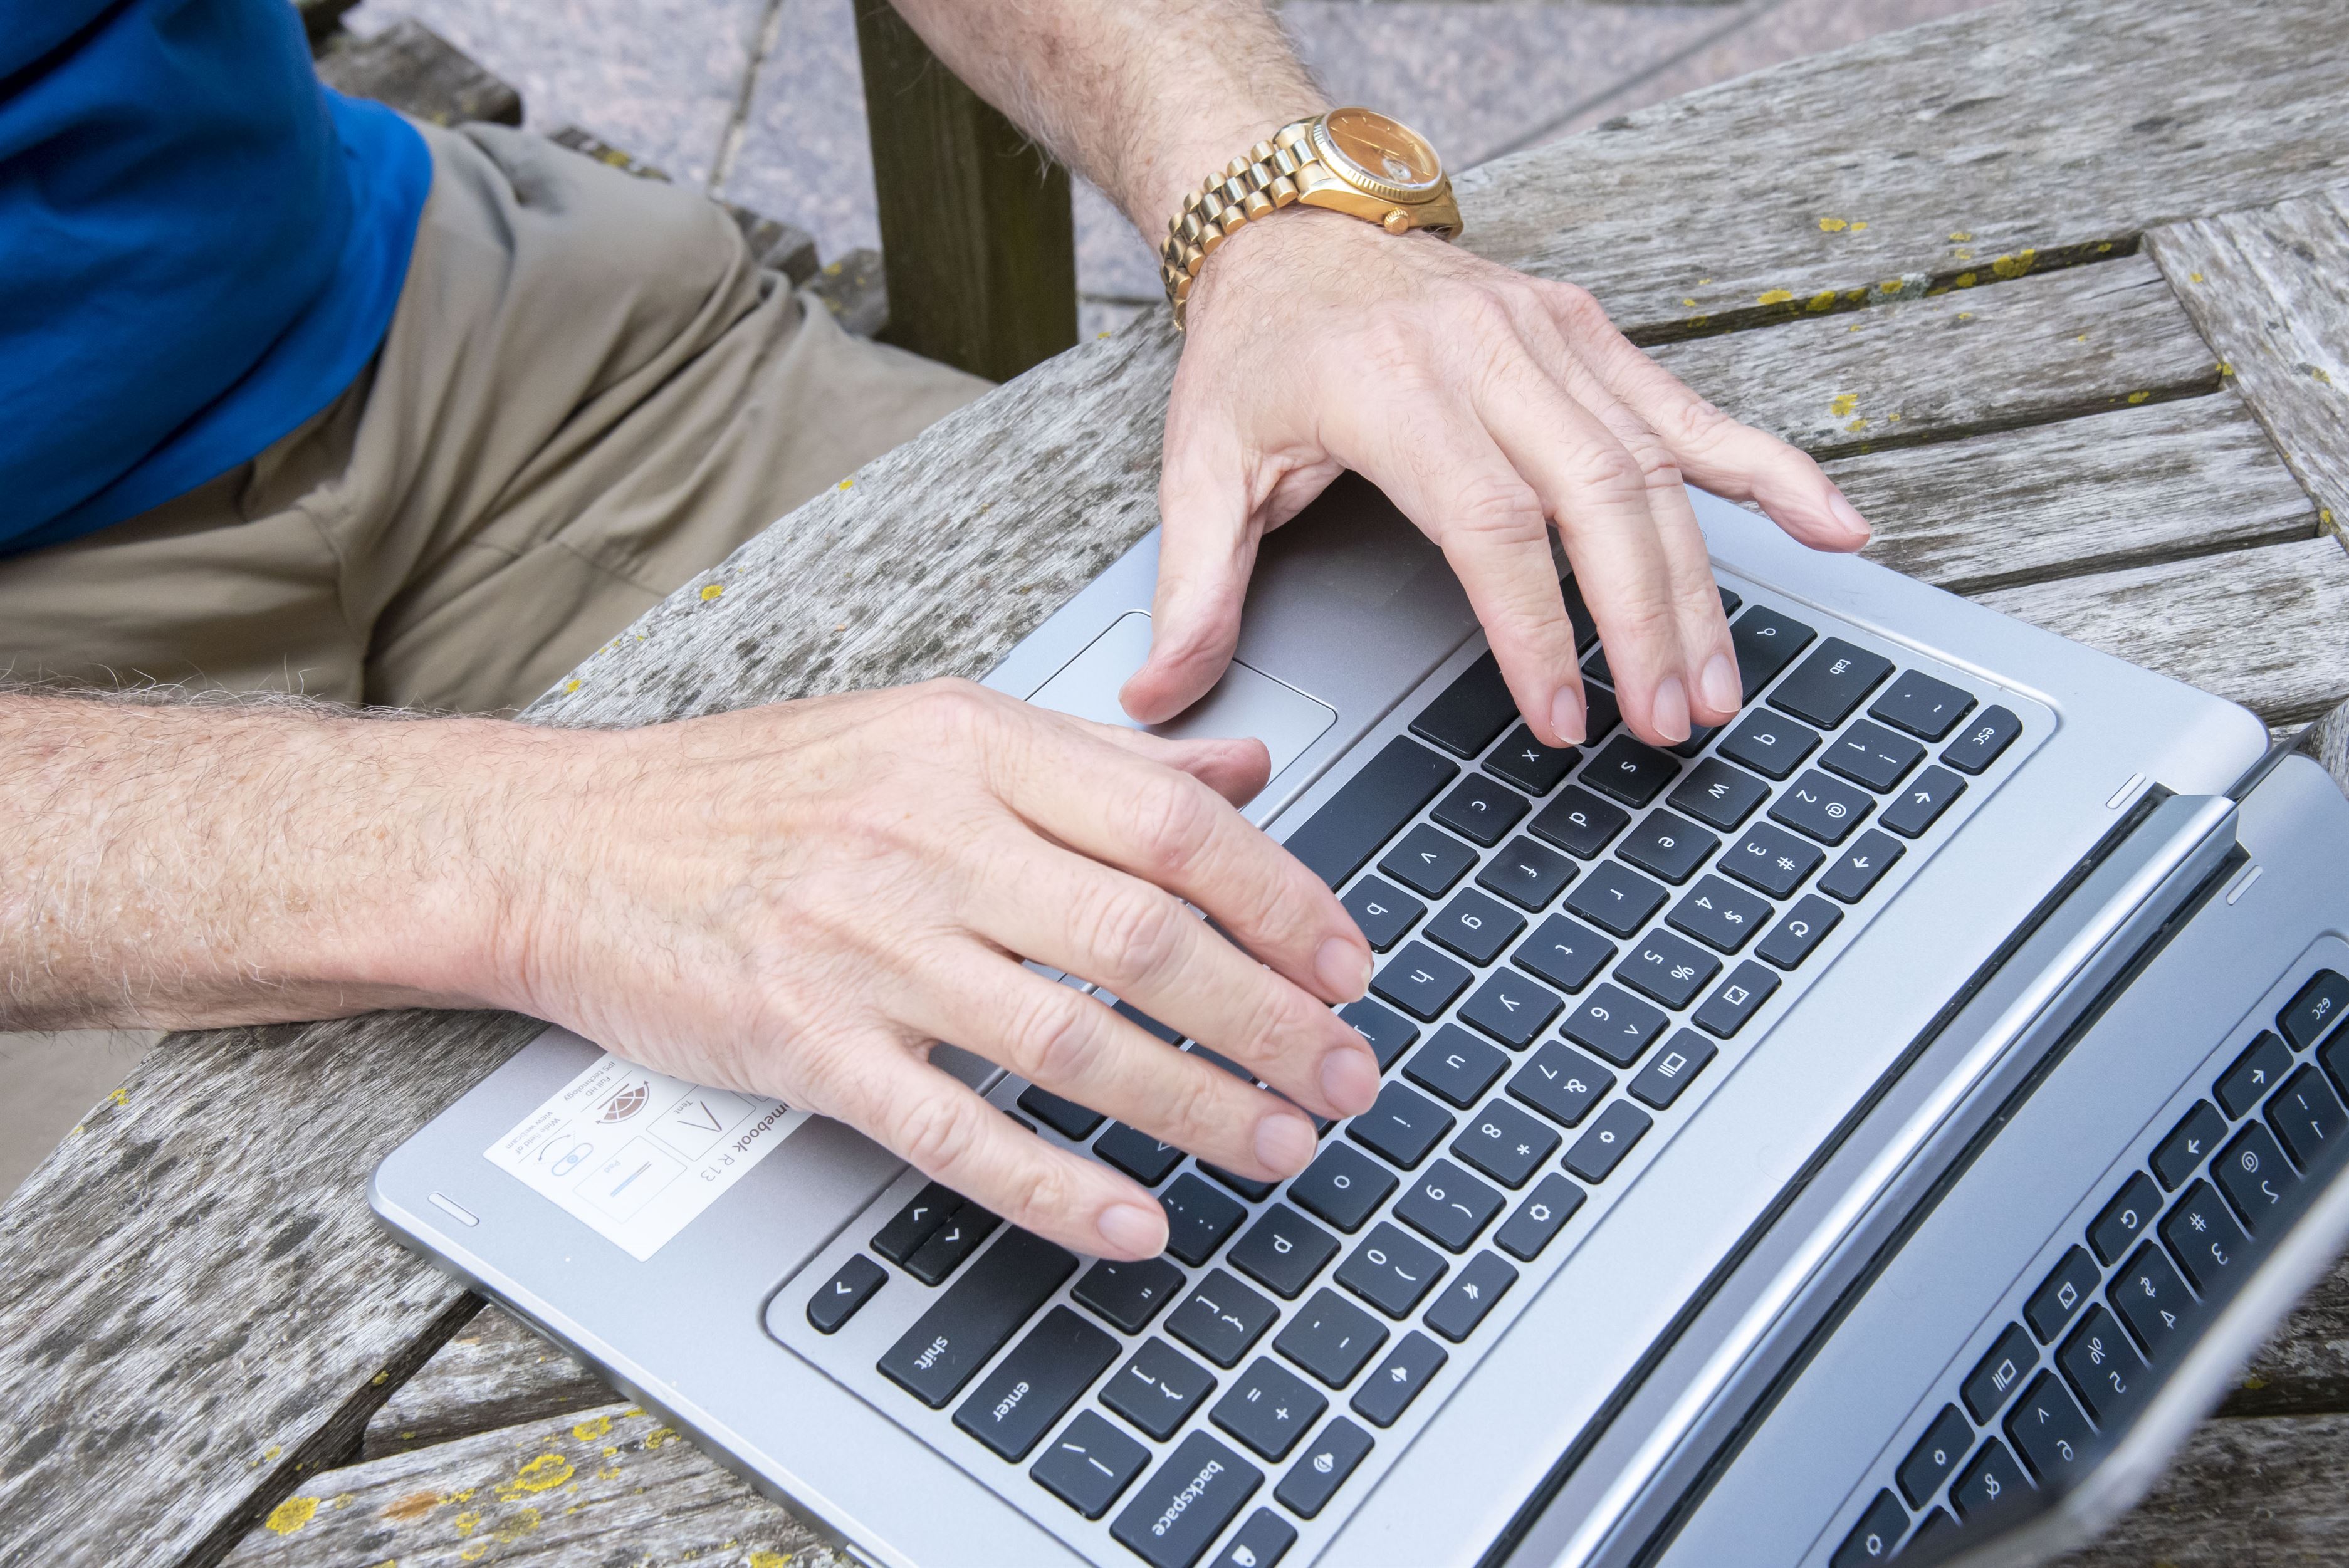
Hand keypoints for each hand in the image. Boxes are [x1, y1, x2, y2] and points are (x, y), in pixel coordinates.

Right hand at [498, 681, 1381, 1258]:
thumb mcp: (930, 729)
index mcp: (969, 744)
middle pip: (1145, 936)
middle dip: (1272, 1019)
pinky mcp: (804, 1042)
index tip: (1351, 963)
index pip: (1171, 823)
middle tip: (1350, 1075)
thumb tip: (1244, 771)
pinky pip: (954, 1130)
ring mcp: (863, 945)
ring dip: (1197, 1106)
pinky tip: (1134, 1222)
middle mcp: (925, 835)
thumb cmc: (754, 791)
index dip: (1284, 901)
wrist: (569, 844)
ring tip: (1281, 1143)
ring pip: (1070, 1039)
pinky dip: (1055, 1186)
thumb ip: (1093, 759)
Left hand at [1121, 210, 1871, 747]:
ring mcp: (1554, 335)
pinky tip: (1836, 527)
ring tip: (1720, 684)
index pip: (1492, 524)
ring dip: (1700, 583)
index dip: (1537, 628)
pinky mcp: (1592, 334)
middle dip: (1645, 620)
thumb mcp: (1201, 462)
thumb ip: (1192, 586)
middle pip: (1600, 497)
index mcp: (1396, 389)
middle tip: (1669, 723)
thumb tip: (1156, 697)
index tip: (1561, 718)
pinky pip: (1697, 406)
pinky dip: (1770, 471)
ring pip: (1658, 464)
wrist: (1293, 221)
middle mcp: (1490, 352)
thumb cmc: (1256, 348)